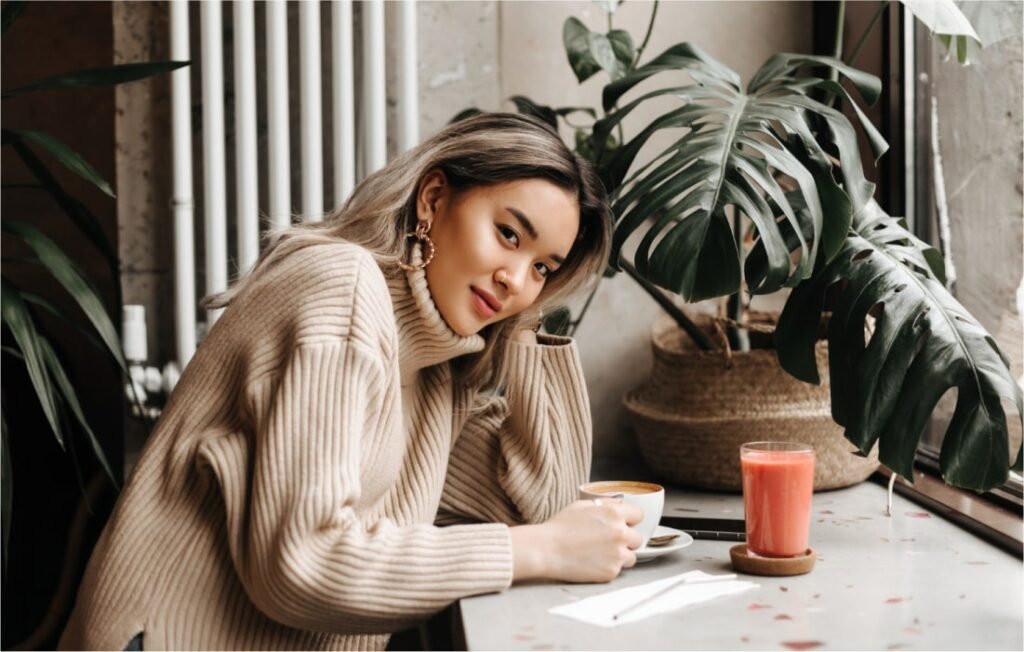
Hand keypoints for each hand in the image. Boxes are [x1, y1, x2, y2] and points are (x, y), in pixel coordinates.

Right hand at [509, 499, 643, 583]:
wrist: (546, 550)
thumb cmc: (560, 527)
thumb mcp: (582, 505)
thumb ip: (606, 504)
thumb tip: (621, 504)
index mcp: (614, 513)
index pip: (639, 516)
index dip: (630, 520)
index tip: (623, 525)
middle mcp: (620, 533)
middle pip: (637, 538)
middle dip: (626, 540)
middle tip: (608, 542)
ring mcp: (617, 554)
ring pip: (631, 556)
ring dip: (620, 556)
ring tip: (600, 554)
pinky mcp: (611, 572)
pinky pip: (618, 570)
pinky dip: (609, 568)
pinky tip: (593, 563)